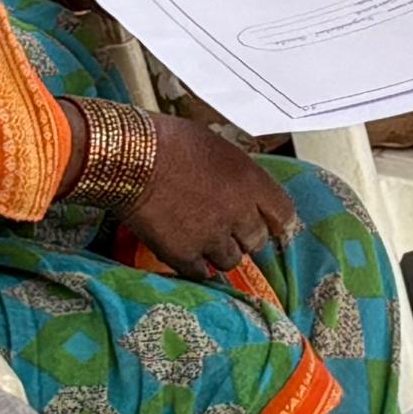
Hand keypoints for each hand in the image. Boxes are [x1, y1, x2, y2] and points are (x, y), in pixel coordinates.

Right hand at [119, 109, 300, 281]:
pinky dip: (195, 265)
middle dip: (244, 236)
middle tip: (226, 228)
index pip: (283, 214)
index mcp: (250, 181)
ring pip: (231, 260)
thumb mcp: (215, 146)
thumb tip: (240, 186)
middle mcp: (238, 212)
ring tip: (201, 237)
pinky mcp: (184, 254)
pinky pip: (200, 272)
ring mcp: (212, 236)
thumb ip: (235, 174)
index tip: (267, 223)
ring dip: (219, 252)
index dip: (274, 220)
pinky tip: (186, 253)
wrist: (129, 157)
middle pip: (257, 241)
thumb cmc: (167, 140)